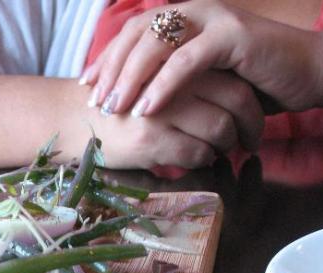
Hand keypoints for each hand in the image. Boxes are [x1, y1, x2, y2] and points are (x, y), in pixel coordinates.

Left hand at [81, 0, 322, 119]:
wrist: (303, 74)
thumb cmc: (252, 82)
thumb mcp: (203, 82)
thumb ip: (173, 82)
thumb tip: (135, 105)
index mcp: (183, 21)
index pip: (133, 33)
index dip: (107, 59)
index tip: (86, 87)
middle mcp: (194, 13)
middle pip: (138, 35)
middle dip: (112, 70)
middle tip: (95, 102)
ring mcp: (213, 20)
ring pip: (157, 45)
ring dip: (130, 79)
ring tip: (113, 108)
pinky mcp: (232, 37)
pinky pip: (187, 61)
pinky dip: (162, 86)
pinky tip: (145, 108)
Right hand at [94, 69, 263, 168]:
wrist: (71, 119)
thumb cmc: (117, 104)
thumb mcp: (154, 79)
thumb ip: (186, 81)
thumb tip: (229, 104)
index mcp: (179, 61)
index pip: (234, 79)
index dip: (251, 105)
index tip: (251, 123)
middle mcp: (175, 80)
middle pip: (236, 101)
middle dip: (248, 127)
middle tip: (248, 143)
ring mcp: (163, 109)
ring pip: (219, 129)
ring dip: (225, 146)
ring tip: (220, 152)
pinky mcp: (150, 138)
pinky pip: (195, 153)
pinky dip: (203, 160)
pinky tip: (196, 161)